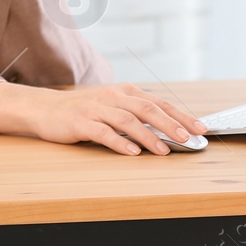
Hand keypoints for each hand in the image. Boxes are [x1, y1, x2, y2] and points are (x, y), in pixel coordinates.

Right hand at [0, 81, 207, 155]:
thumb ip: (136, 115)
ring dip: (149, 136)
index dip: (181, 115)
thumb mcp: (111, 108)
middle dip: (170, 124)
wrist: (45, 109)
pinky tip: (132, 152)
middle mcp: (113, 97)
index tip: (200, 128)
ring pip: (128, 121)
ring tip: (163, 151)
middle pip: (147, 109)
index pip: (158, 103)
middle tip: (188, 138)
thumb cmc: (83, 111)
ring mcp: (96, 108)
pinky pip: (103, 132)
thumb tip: (169, 130)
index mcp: (124, 93)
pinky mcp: (81, 122)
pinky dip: (119, 143)